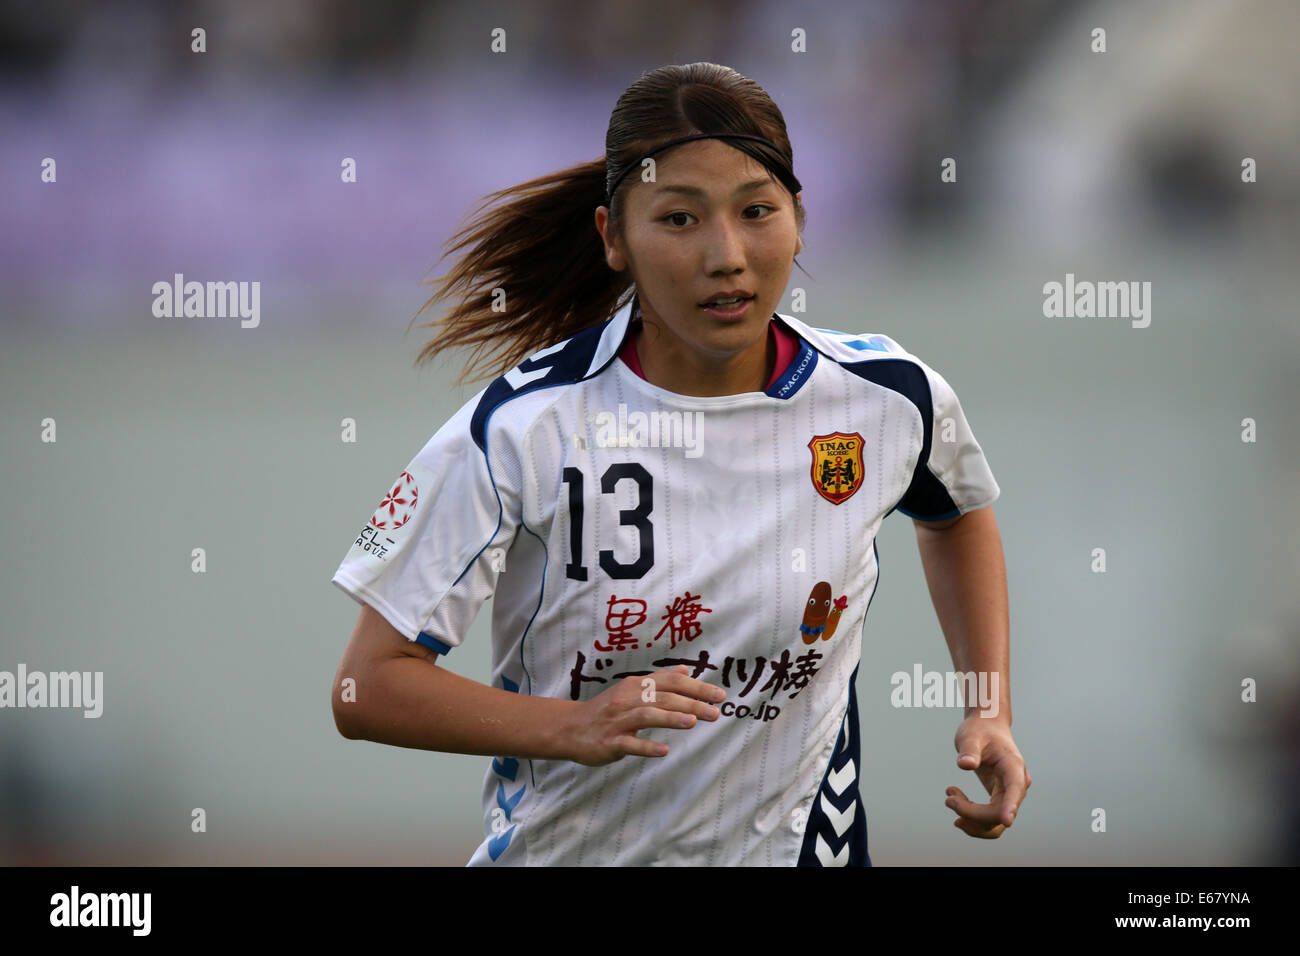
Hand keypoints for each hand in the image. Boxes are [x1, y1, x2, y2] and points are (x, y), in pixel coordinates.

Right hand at [562, 664, 725, 765]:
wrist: (570, 728)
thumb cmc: (606, 710)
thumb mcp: (630, 689)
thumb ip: (658, 680)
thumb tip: (685, 670)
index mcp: (635, 686)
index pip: (670, 681)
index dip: (695, 687)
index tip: (719, 694)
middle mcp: (627, 700)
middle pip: (663, 697)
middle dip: (691, 703)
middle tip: (715, 712)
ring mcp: (618, 721)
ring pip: (647, 715)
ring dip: (670, 718)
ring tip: (693, 721)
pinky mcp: (610, 742)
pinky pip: (630, 743)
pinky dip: (647, 746)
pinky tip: (664, 750)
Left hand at [944, 716, 1029, 837]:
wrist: (987, 727)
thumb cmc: (979, 729)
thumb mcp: (971, 736)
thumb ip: (969, 749)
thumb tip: (965, 764)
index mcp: (1013, 767)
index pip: (1015, 790)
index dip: (1010, 806)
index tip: (1007, 821)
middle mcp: (1016, 785)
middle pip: (1000, 813)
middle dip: (972, 813)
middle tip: (948, 798)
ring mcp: (1010, 794)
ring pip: (995, 823)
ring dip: (971, 821)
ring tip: (949, 800)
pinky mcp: (1000, 799)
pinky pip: (990, 820)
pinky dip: (971, 818)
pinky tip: (955, 801)